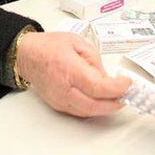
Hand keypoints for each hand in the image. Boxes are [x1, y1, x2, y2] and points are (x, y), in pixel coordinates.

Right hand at [16, 31, 131, 116]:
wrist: (27, 55)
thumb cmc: (49, 46)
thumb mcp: (77, 42)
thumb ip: (94, 59)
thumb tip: (106, 77)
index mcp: (69, 68)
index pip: (98, 86)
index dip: (116, 88)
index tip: (127, 83)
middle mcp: (64, 87)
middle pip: (95, 105)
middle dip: (114, 103)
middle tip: (125, 96)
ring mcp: (60, 99)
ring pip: (88, 112)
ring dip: (105, 108)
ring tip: (116, 98)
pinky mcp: (58, 105)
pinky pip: (80, 112)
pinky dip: (93, 109)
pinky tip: (101, 101)